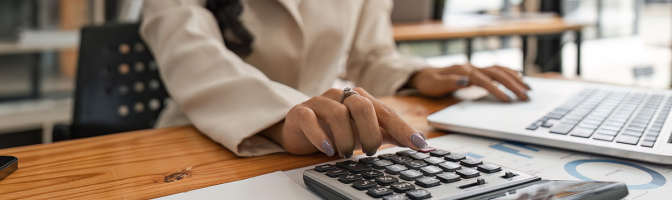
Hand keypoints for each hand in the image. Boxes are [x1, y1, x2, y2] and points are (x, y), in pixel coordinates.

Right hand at [262, 87, 426, 157]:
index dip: (403, 128)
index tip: (419, 144)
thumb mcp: (363, 132)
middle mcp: (341, 96)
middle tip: (368, 151)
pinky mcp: (300, 112)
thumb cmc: (334, 129)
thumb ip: (388, 133)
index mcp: (360, 98)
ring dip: (346, 138)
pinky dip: (321, 136)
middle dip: (370, 133)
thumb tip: (418, 140)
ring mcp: (320, 102)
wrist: (298, 128)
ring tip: (344, 153)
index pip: (386, 112)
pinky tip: (327, 149)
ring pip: (338, 113)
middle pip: (363, 107)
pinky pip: (311, 119)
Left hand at [408, 64, 530, 101]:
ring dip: (515, 78)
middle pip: (496, 73)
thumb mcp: (434, 84)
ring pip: (499, 70)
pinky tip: (520, 78)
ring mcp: (475, 68)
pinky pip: (497, 70)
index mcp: (462, 71)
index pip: (483, 80)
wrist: (423, 74)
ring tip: (528, 88)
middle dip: (513, 85)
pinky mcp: (477, 71)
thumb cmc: (428, 82)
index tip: (508, 100)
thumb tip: (466, 81)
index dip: (496, 89)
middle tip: (526, 96)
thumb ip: (449, 82)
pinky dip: (510, 73)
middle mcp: (471, 67)